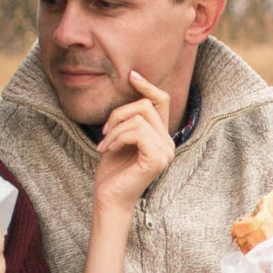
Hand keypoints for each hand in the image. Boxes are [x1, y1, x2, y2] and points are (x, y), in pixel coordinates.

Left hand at [92, 69, 173, 212]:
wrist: (108, 198)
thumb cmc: (112, 170)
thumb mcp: (120, 137)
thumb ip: (129, 118)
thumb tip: (130, 87)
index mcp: (161, 136)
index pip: (161, 100)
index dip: (147, 84)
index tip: (130, 75)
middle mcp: (168, 143)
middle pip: (146, 105)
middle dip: (118, 114)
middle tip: (103, 132)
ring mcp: (166, 151)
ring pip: (139, 118)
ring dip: (115, 129)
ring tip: (104, 144)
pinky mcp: (157, 158)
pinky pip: (137, 132)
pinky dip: (118, 137)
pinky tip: (109, 149)